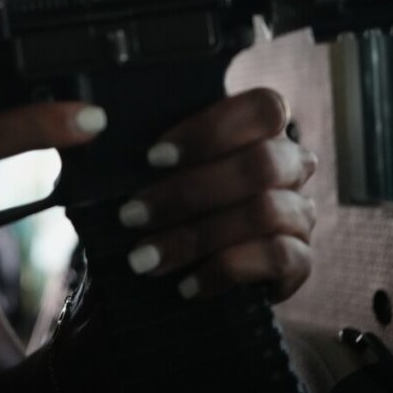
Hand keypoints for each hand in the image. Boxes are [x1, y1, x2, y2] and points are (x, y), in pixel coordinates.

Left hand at [119, 88, 316, 301]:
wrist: (207, 269)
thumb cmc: (178, 205)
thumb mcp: (164, 170)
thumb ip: (150, 150)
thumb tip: (91, 128)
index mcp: (262, 131)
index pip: (263, 108)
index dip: (211, 129)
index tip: (153, 157)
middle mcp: (291, 165)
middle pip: (261, 164)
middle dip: (188, 192)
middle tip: (131, 215)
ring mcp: (300, 212)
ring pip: (264, 211)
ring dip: (195, 236)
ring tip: (143, 258)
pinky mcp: (301, 261)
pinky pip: (275, 258)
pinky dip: (224, 270)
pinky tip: (186, 284)